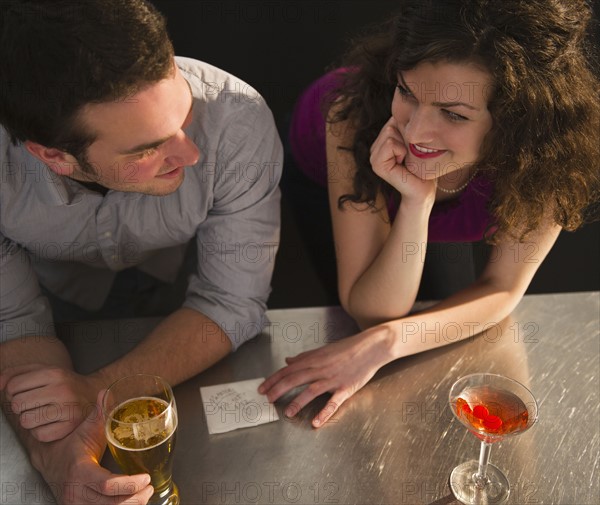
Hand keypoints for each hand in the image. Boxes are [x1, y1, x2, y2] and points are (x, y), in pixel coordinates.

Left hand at [1, 364, 101, 441]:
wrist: (92, 393)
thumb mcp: (42, 370)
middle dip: (20, 406)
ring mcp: (68, 409)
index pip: (13, 386)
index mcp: (54, 373)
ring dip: (29, 419)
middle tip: (32, 403)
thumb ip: (16, 374)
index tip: (23, 392)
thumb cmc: (62, 383)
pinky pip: (39, 435)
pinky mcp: (70, 426)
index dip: (12, 391)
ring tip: (41, 413)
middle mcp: (62, 389)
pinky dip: (40, 431)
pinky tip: (49, 423)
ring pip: (25, 421)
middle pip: (17, 404)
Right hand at [35, 390, 153, 504]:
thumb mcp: (84, 429)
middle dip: (135, 498)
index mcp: (80, 471)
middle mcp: (77, 493)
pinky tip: (132, 502)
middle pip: (111, 504)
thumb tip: (106, 392)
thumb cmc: (71, 445)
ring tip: (145, 495)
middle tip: (149, 488)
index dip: (129, 485)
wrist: (49, 463)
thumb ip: (98, 413)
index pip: (107, 485)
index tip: (146, 478)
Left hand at [259, 327, 393, 427]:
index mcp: (314, 359)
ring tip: (287, 412)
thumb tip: (288, 361)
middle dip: (279, 390)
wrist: (371, 347)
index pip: (288, 370)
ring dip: (297, 402)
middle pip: (295, 379)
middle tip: (267, 400)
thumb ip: (305, 357)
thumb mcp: (323, 350)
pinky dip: (324, 413)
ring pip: (311, 390)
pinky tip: (315, 422)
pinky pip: (333, 402)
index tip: (262, 388)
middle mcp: (320, 368)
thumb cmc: (347, 348)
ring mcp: (333, 379)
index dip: (273, 379)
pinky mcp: (346, 388)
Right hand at [369, 117, 435, 203]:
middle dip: (407, 137)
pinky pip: (390, 143)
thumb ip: (407, 125)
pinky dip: (401, 151)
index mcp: (382, 140)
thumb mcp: (416, 140)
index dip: (409, 129)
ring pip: (389, 132)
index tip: (413, 148)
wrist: (425, 189)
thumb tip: (408, 103)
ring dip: (405, 145)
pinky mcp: (376, 165)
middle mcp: (374, 147)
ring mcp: (373, 156)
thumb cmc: (424, 165)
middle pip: (391, 124)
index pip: (394, 118)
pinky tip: (403, 164)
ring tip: (407, 160)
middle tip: (411, 155)